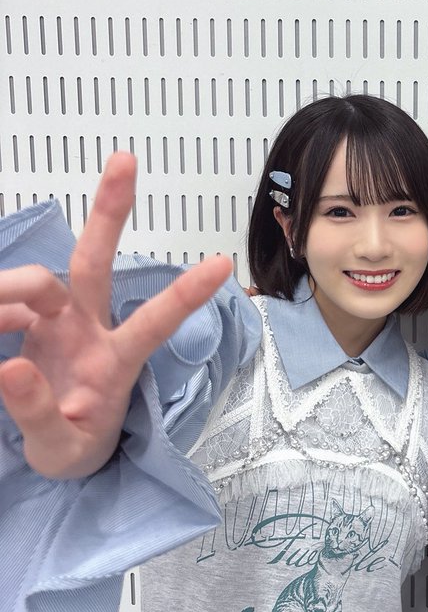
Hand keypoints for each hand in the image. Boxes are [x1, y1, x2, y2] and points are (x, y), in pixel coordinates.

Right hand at [0, 153, 232, 478]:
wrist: (55, 451)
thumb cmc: (75, 446)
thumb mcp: (60, 449)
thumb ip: (36, 413)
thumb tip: (10, 367)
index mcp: (115, 363)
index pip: (154, 323)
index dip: (185, 294)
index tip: (222, 265)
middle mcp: (89, 329)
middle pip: (96, 262)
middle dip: (110, 210)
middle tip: (125, 160)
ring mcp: (58, 322)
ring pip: (41, 278)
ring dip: (14, 287)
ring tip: (1, 326)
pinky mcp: (28, 323)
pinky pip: (7, 304)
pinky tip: (0, 331)